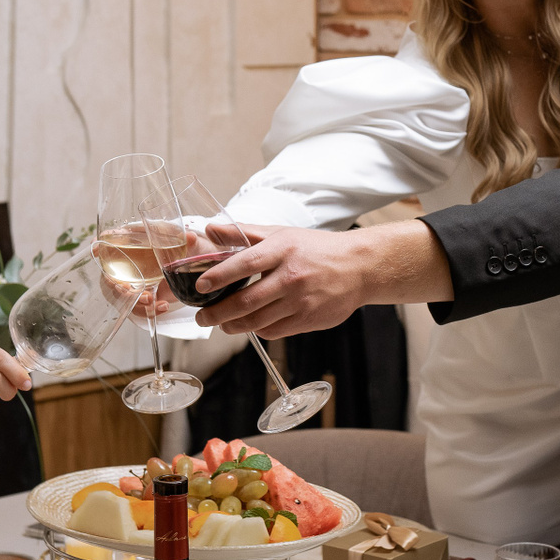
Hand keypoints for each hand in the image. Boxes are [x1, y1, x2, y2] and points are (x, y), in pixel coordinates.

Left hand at [195, 220, 455, 336]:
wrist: (360, 267)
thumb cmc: (317, 249)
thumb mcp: (282, 234)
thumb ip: (244, 234)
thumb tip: (209, 229)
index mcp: (283, 250)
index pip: (244, 264)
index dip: (219, 276)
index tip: (199, 286)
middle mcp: (291, 277)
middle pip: (246, 301)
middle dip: (217, 313)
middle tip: (202, 317)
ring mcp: (301, 301)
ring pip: (257, 321)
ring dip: (233, 326)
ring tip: (222, 324)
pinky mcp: (308, 320)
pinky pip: (274, 331)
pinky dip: (258, 329)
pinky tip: (252, 323)